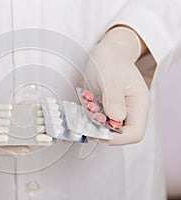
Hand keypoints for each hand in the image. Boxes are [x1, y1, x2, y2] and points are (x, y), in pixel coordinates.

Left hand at [83, 27, 149, 144]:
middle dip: (100, 130)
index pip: (134, 133)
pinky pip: (96, 120)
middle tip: (86, 119)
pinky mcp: (105, 109)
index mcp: (138, 104)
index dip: (116, 138)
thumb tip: (116, 119)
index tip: (97, 132)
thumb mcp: (111, 77)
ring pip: (105, 129)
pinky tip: (82, 107)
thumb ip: (113, 99)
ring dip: (91, 123)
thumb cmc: (112, 60)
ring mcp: (117, 111)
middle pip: (119, 134)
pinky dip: (86, 117)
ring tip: (86, 106)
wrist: (107, 51)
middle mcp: (129, 111)